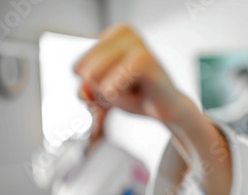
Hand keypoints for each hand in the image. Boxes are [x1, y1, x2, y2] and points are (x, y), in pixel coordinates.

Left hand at [74, 24, 195, 125]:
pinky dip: (122, 99)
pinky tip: (140, 93)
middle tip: (129, 89)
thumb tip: (84, 92)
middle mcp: (124, 32)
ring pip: (95, 79)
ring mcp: (135, 44)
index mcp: (113, 33)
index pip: (78, 66)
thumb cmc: (139, 95)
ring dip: (113, 95)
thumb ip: (86, 87)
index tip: (120, 84)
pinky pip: (109, 88)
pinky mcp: (142, 60)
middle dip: (103, 90)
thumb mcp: (103, 89)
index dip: (96, 85)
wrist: (169, 110)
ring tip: (134, 89)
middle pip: (85, 71)